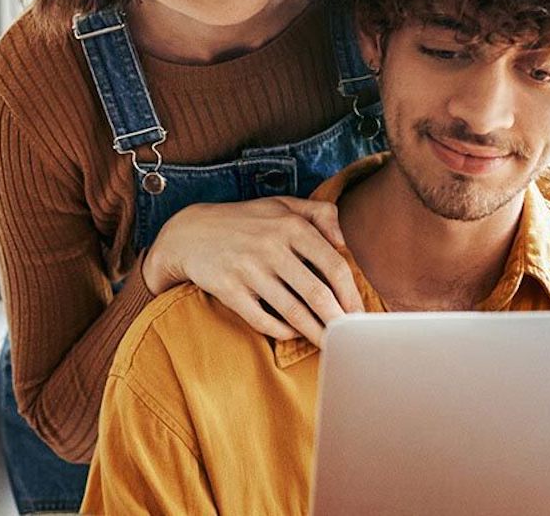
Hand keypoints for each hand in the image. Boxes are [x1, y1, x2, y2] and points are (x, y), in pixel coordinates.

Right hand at [142, 197, 363, 345]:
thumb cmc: (245, 221)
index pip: (333, 266)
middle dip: (339, 320)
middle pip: (317, 293)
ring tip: (331, 344)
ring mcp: (249, 270)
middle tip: (352, 337)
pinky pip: (262, 319)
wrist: (189, 233)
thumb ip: (319, 214)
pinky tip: (294, 334)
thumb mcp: (282, 205)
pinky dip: (282, 331)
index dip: (351, 294)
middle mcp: (271, 247)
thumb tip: (345, 242)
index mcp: (291, 226)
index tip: (360, 313)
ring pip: (292, 311)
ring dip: (315, 332)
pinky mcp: (229, 289)